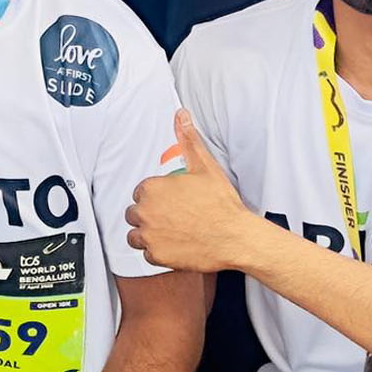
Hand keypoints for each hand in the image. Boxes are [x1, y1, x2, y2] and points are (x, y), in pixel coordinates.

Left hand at [123, 110, 266, 272]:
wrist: (236, 237)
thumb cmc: (221, 203)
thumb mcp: (205, 167)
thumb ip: (188, 141)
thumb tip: (181, 115)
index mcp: (152, 188)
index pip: (142, 192)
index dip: (158, 196)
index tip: (173, 201)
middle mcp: (145, 212)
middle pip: (135, 212)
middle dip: (151, 214)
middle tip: (174, 217)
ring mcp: (149, 235)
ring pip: (136, 234)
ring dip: (148, 233)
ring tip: (171, 232)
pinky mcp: (156, 256)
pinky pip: (147, 253)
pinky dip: (158, 251)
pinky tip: (175, 245)